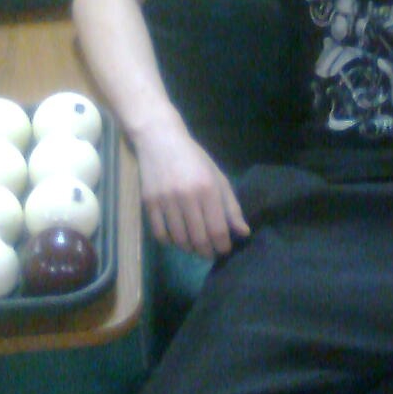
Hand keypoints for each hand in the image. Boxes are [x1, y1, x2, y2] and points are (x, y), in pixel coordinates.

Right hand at [132, 118, 249, 257]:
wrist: (159, 140)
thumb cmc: (194, 159)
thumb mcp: (218, 178)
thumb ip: (231, 207)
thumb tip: (243, 233)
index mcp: (208, 189)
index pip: (218, 230)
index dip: (222, 246)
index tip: (224, 249)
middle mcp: (186, 196)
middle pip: (199, 239)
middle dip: (207, 252)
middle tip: (210, 253)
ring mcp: (165, 200)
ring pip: (179, 239)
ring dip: (189, 248)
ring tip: (195, 246)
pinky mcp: (149, 203)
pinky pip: (160, 234)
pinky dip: (170, 241)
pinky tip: (176, 238)